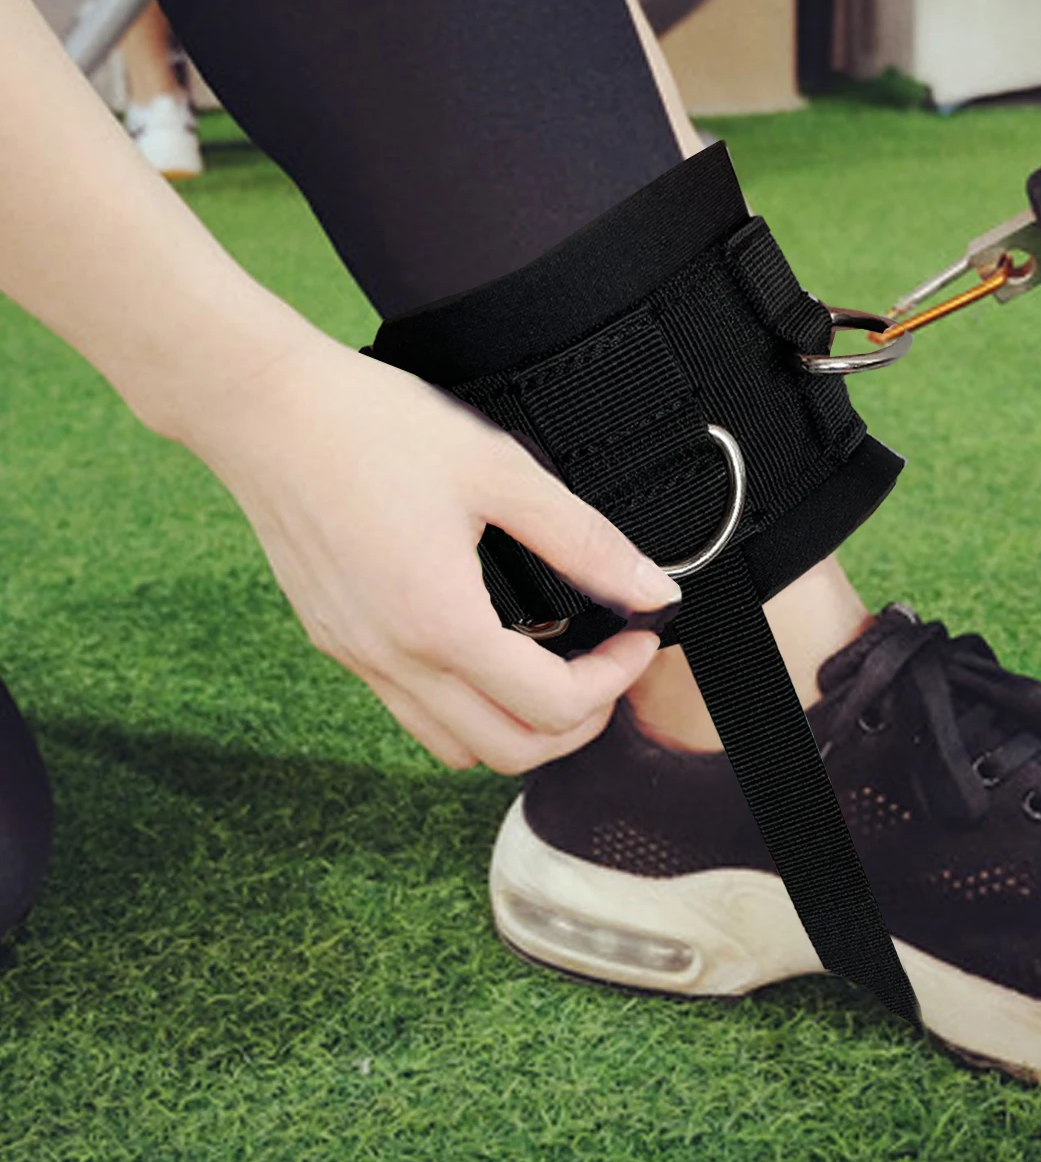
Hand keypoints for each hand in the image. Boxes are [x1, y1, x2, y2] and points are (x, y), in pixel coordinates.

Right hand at [181, 329, 679, 771]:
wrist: (264, 409)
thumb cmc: (375, 427)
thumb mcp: (500, 471)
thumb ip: (583, 539)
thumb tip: (654, 588)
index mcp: (441, 623)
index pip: (552, 708)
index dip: (615, 680)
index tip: (639, 634)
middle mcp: (395, 660)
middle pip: (508, 753)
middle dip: (577, 723)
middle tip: (609, 665)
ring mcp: (358, 657)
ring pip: (455, 746)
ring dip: (519, 724)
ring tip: (556, 666)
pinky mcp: (337, 641)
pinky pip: (411, 711)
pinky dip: (465, 705)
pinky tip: (490, 644)